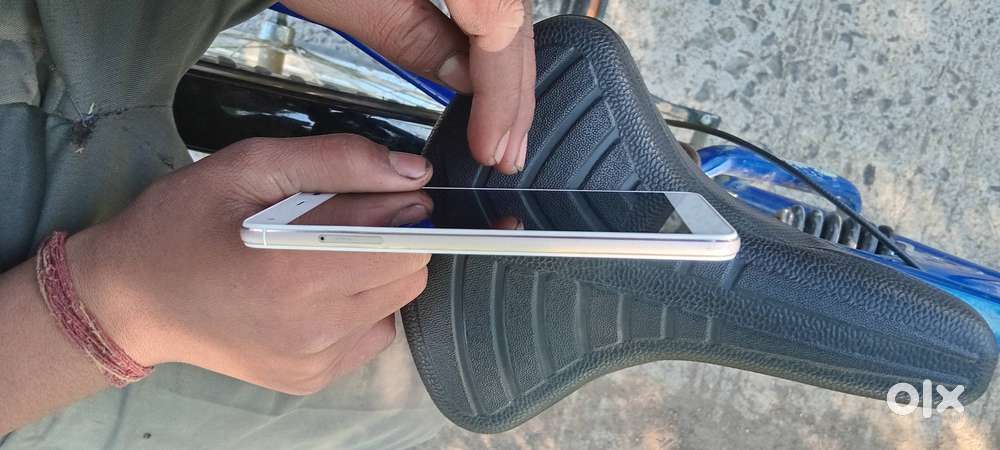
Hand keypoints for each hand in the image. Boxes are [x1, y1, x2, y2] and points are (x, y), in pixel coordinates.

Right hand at [66, 135, 432, 394]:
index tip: (369, 194)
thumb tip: (414, 172)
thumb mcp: (251, 166)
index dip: (398, 209)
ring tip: (317, 256)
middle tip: (333, 222)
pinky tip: (314, 290)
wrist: (131, 299)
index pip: (405, 243)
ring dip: (375, 273)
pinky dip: (359, 307)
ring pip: (396, 303)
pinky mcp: (311, 379)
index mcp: (294, 273)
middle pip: (409, 274)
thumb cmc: (182, 222)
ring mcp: (313, 362)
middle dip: (389, 239)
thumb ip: (339, 161)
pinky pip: (372, 333)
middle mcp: (311, 330)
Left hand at [282, 0, 535, 174]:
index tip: (494, 145)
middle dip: (514, 88)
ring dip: (506, 66)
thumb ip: (414, 37)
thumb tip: (466, 82)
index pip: (500, 24)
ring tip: (503, 124)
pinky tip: (485, 70)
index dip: (502, 93)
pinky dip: (489, 34)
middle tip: (507, 150)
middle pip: (514, 14)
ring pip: (506, 6)